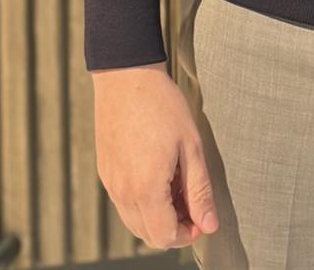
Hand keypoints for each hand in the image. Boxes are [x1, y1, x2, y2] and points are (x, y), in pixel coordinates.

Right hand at [92, 60, 218, 249]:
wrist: (126, 76)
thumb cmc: (160, 105)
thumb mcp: (190, 145)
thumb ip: (199, 190)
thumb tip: (209, 224)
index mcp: (145, 188)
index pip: (164, 236)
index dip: (186, 234)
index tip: (200, 217)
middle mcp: (122, 192)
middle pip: (148, 234)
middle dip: (173, 227)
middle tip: (191, 201)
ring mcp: (110, 182)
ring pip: (134, 221)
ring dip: (157, 216)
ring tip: (176, 184)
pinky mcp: (104, 171)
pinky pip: (123, 202)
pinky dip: (141, 201)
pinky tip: (157, 174)